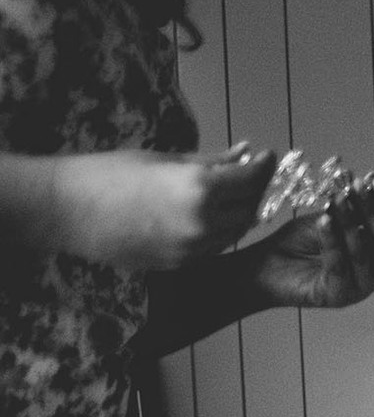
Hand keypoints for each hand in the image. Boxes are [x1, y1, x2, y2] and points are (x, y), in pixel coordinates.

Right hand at [48, 146, 275, 270]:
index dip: (263, 167)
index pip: (250, 179)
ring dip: (239, 213)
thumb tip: (245, 153)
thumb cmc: (107, 174)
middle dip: (254, 190)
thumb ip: (210, 161)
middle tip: (249, 174)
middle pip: (250, 208)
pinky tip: (208, 215)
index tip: (267, 156)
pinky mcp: (180, 264)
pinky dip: (220, 230)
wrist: (64, 210)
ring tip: (229, 193)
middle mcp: (203, 222)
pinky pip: (214, 247)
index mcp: (199, 188)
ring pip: (235, 232)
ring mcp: (193, 248)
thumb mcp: (161, 159)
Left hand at [245, 175, 373, 308]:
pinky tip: (323, 219)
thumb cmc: (297, 244)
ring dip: (349, 220)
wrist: (264, 268)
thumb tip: (369, 184)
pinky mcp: (339, 295)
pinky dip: (332, 238)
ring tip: (334, 199)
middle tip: (354, 188)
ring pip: (365, 251)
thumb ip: (352, 209)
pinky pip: (340, 264)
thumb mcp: (330, 218)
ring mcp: (361, 286)